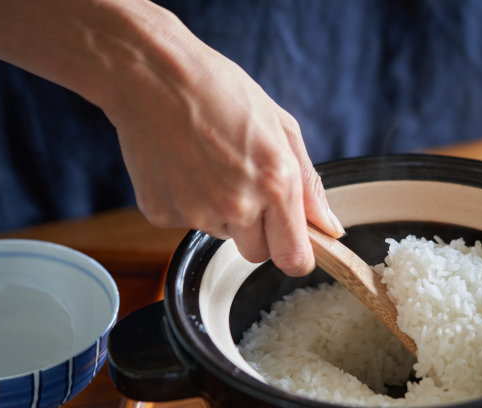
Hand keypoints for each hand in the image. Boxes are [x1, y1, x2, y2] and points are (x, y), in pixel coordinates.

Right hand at [104, 24, 342, 275]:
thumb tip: (329, 226)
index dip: (295, 254)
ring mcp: (197, 212)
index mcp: (275, 183)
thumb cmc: (219, 90)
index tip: (293, 245)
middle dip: (258, 230)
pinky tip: (183, 165)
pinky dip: (187, 202)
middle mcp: (238, 205)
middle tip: (243, 183)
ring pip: (222, 234)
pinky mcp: (161, 213)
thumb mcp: (280, 126)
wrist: (152, 74)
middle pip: (257, 253)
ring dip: (221, 211)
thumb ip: (309, 183)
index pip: (294, 258)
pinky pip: (186, 222)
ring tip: (208, 163)